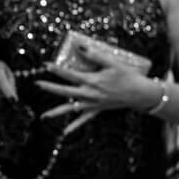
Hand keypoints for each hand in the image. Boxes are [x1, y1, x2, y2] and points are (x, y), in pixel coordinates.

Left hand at [37, 43, 156, 134]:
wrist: (141, 94)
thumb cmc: (128, 76)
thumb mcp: (112, 63)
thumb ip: (95, 55)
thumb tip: (79, 46)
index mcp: (92, 81)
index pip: (69, 74)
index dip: (56, 69)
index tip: (45, 64)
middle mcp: (89, 94)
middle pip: (65, 92)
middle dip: (50, 88)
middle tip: (37, 84)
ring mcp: (92, 104)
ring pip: (71, 109)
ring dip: (57, 112)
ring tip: (43, 116)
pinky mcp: (97, 110)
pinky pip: (84, 119)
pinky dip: (75, 126)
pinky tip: (65, 132)